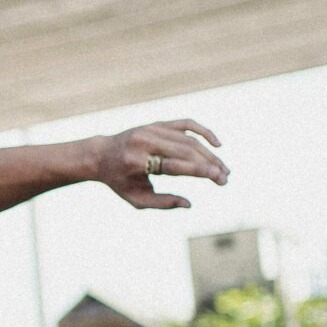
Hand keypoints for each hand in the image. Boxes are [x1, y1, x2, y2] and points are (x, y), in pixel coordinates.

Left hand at [92, 119, 227, 209]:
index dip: (199, 171)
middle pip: (186, 151)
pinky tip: (217, 145)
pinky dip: (203, 131)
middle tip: (225, 178)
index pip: (174, 165)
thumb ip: (161, 203)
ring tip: (223, 169)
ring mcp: (151, 128)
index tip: (219, 179)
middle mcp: (144, 141)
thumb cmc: (119, 181)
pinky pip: (186, 124)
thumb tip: (188, 204)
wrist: (101, 155)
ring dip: (209, 154)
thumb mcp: (135, 198)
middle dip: (209, 165)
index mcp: (136, 161)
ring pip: (189, 139)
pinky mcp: (157, 123)